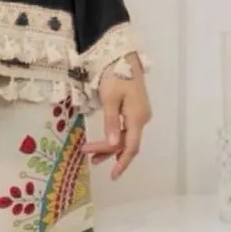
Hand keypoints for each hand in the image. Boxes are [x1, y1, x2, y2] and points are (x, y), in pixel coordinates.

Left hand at [83, 56, 151, 180]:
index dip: (122, 162)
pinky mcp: (135, 108)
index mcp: (137, 117)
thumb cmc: (116, 74)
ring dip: (110, 146)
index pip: (131, 147)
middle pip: (127, 143)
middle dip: (109, 153)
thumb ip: (110, 123)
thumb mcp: (109, 99)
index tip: (113, 176)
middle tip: (88, 157)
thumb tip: (112, 146)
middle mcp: (142, 118)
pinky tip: (105, 140)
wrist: (124, 55)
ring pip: (126, 136)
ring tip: (92, 154)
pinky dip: (115, 136)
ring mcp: (140, 113)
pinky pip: (126, 128)